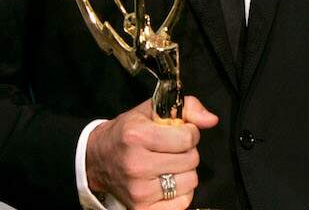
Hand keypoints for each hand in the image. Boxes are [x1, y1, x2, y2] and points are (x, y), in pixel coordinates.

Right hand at [85, 96, 218, 209]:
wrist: (97, 160)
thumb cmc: (128, 132)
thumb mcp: (153, 110)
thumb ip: (188, 108)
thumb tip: (212, 120)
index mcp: (137, 136)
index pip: (187, 139)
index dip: (190, 133)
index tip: (179, 133)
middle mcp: (137, 165)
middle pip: (191, 160)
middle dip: (187, 152)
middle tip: (171, 150)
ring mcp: (139, 191)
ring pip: (190, 181)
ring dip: (185, 172)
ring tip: (168, 166)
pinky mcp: (141, 209)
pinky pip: (183, 202)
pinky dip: (181, 193)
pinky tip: (167, 183)